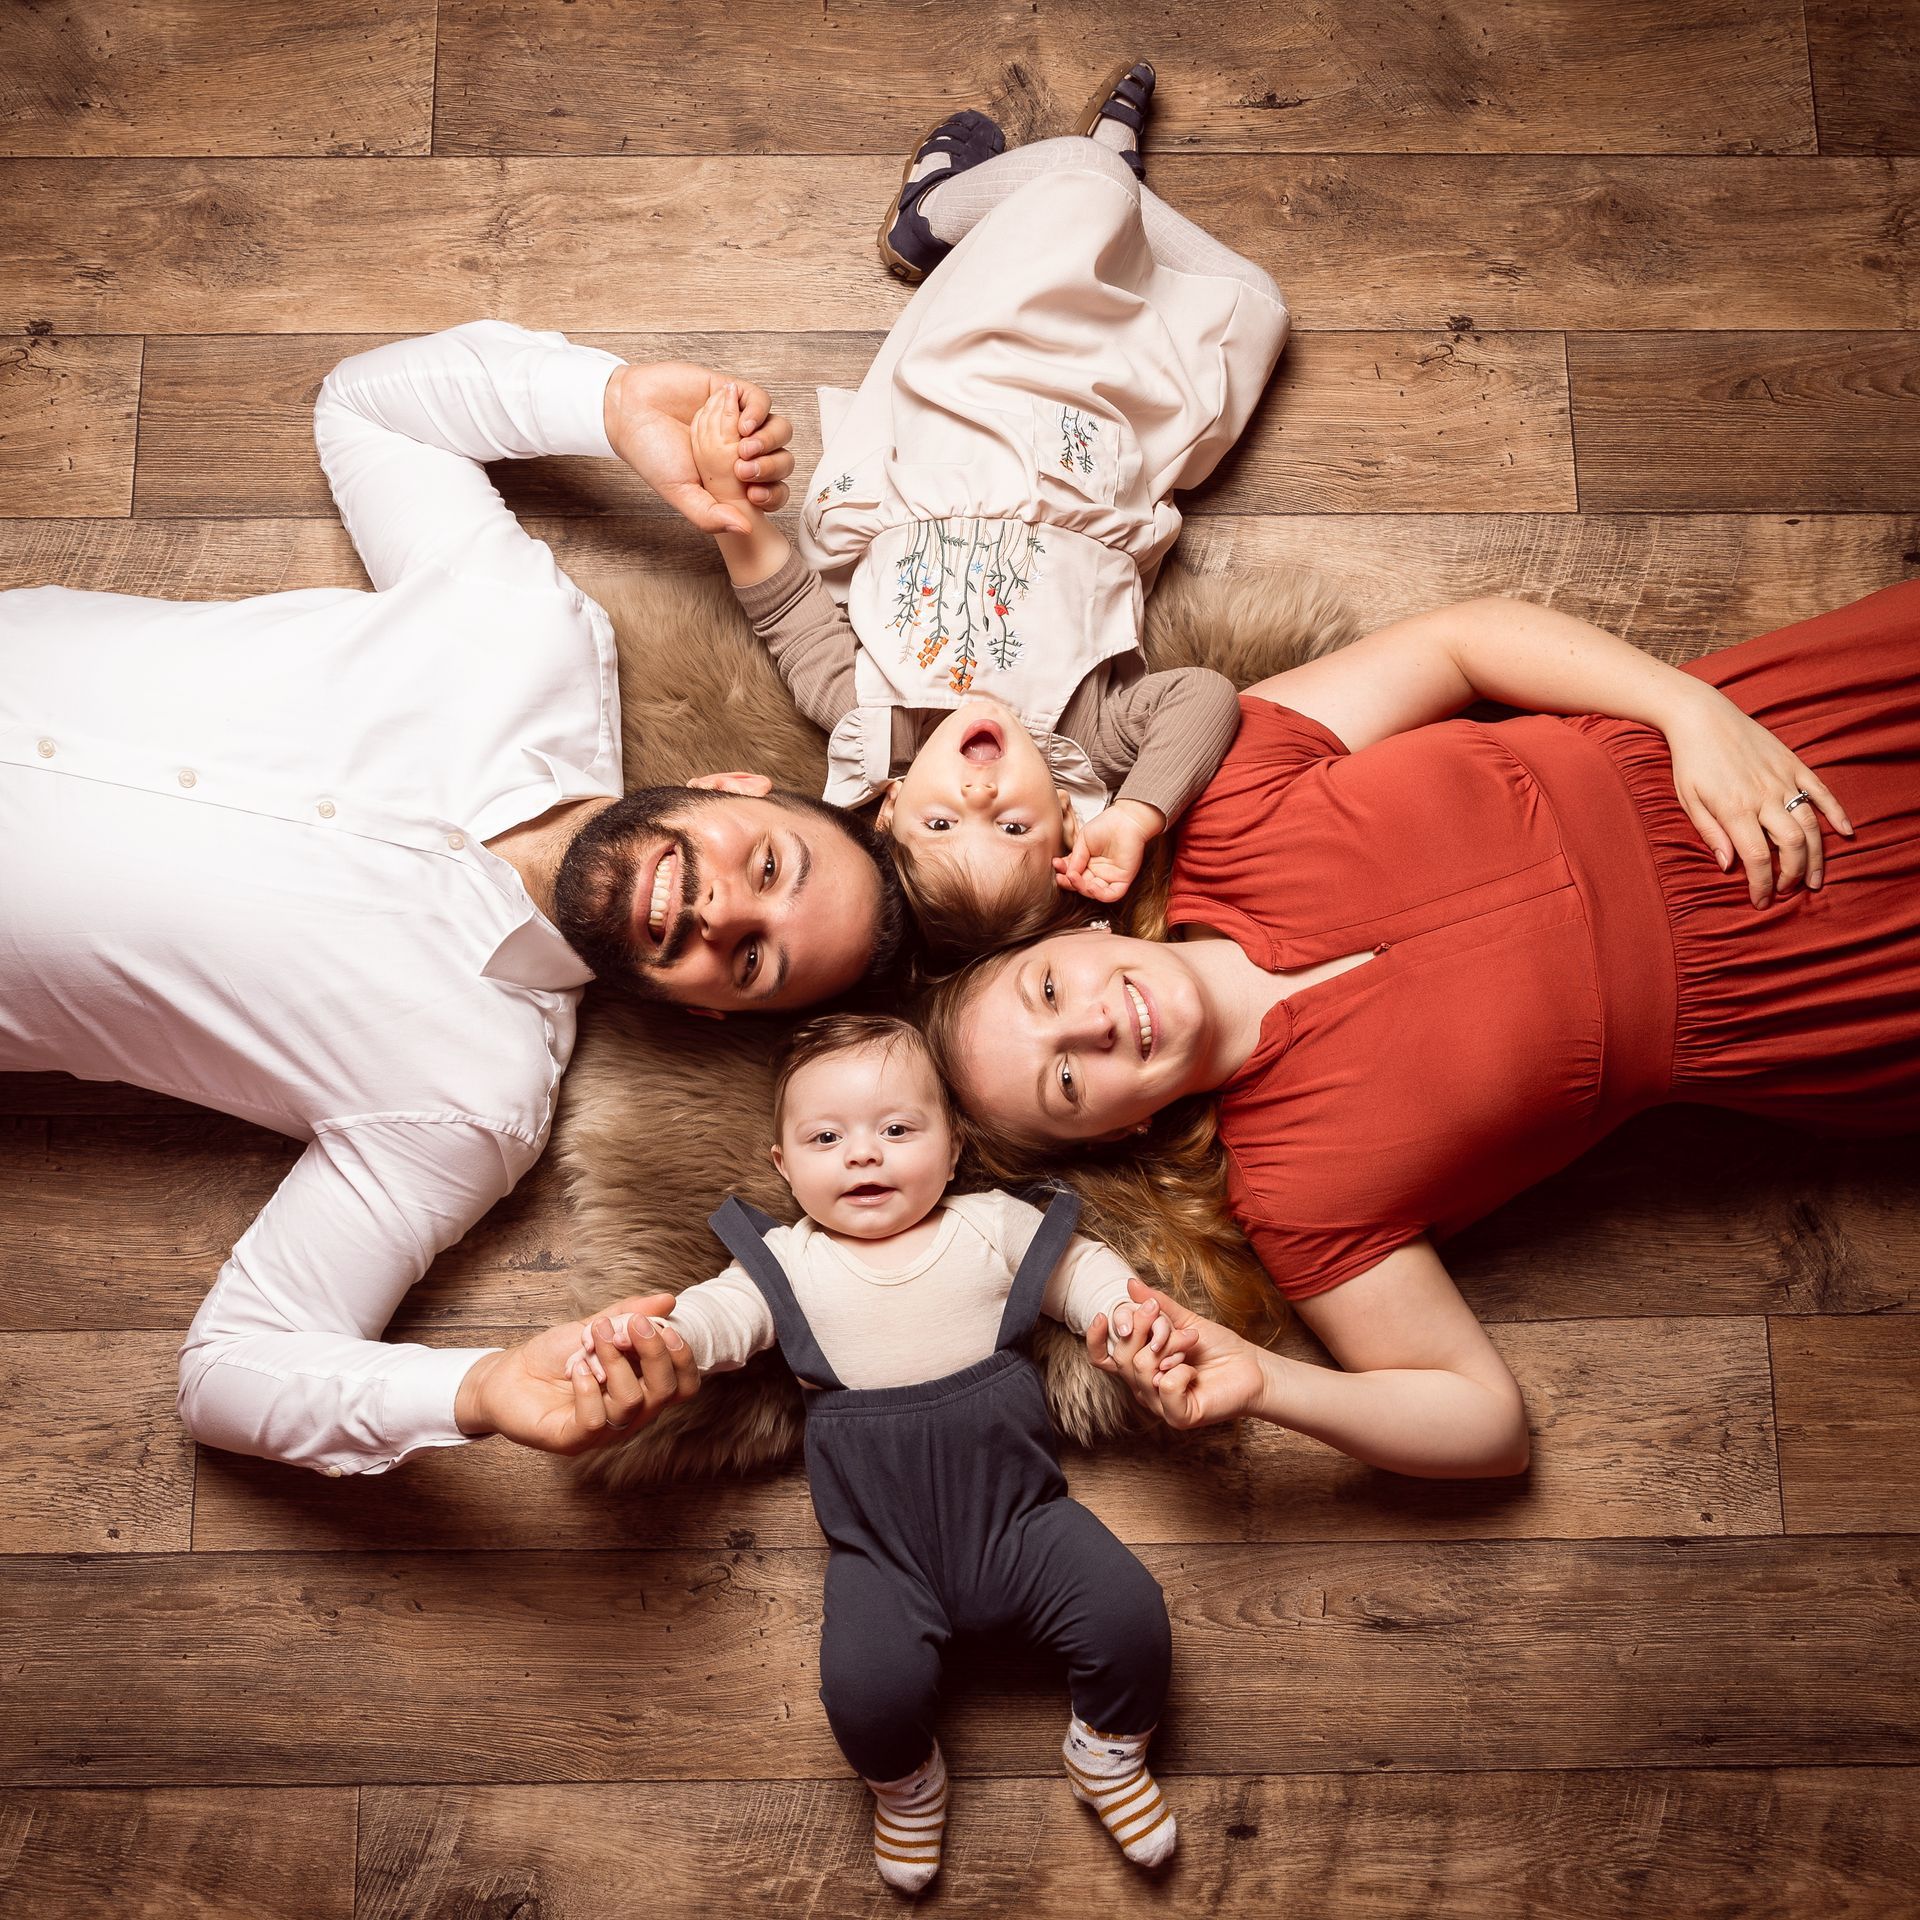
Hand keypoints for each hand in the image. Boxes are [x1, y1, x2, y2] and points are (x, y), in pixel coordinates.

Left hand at [454, 1292, 697, 1453]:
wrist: (506, 1375)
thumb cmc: (552, 1355)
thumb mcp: (594, 1326)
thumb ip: (629, 1315)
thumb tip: (667, 1300)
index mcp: (641, 1387)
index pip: (684, 1385)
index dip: (682, 1357)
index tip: (661, 1325)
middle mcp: (629, 1413)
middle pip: (666, 1393)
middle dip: (655, 1353)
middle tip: (631, 1325)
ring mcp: (602, 1431)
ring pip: (632, 1404)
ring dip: (616, 1363)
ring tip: (595, 1339)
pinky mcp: (571, 1440)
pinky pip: (594, 1421)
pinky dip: (588, 1389)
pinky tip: (577, 1369)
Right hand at [603, 361, 793, 533]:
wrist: (628, 413)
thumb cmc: (652, 456)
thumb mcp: (680, 493)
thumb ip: (710, 516)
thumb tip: (745, 529)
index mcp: (735, 478)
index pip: (774, 489)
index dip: (774, 494)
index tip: (754, 496)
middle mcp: (742, 450)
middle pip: (782, 460)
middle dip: (772, 469)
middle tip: (744, 472)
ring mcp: (739, 421)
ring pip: (779, 431)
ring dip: (770, 442)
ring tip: (744, 449)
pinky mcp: (731, 393)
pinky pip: (761, 401)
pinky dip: (758, 413)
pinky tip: (742, 425)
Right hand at [1053, 798, 1162, 901]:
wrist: (1125, 819)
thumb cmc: (1106, 825)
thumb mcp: (1083, 841)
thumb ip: (1075, 858)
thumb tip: (1067, 874)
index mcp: (1089, 863)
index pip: (1074, 875)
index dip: (1064, 873)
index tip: (1056, 865)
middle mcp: (1099, 872)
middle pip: (1081, 885)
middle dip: (1069, 883)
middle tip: (1061, 875)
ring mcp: (1110, 877)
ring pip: (1093, 892)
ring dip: (1081, 888)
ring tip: (1072, 877)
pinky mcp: (1123, 879)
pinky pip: (1111, 894)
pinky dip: (1099, 894)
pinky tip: (1089, 886)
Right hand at [1087, 1278, 1266, 1431]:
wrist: (1251, 1368)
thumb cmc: (1217, 1348)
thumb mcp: (1183, 1320)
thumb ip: (1157, 1306)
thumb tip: (1130, 1285)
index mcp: (1140, 1365)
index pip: (1103, 1357)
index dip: (1095, 1339)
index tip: (1102, 1315)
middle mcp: (1144, 1387)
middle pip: (1122, 1356)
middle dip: (1144, 1329)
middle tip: (1166, 1317)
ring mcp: (1159, 1404)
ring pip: (1142, 1368)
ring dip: (1170, 1346)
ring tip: (1190, 1344)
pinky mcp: (1177, 1415)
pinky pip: (1164, 1385)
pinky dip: (1181, 1372)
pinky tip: (1194, 1373)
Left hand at [1664, 686, 1852, 906]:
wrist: (1702, 716)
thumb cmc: (1690, 761)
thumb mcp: (1688, 800)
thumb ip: (1709, 833)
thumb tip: (1727, 866)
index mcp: (1734, 808)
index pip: (1757, 857)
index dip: (1762, 884)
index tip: (1761, 901)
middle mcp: (1763, 796)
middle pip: (1791, 845)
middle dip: (1793, 874)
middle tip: (1787, 891)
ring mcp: (1782, 779)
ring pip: (1810, 824)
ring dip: (1816, 855)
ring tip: (1815, 879)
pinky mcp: (1793, 764)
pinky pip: (1821, 791)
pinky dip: (1836, 812)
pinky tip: (1845, 833)